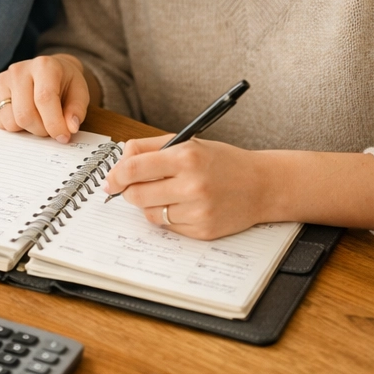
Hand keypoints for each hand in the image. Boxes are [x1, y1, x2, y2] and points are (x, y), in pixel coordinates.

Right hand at [0, 55, 89, 142]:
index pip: (44, 99)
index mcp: (44, 65)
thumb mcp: (79, 93)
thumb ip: (76, 111)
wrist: (47, 71)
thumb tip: (70, 128)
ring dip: (26, 129)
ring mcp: (2, 79)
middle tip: (50, 128)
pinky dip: (12, 126)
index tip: (63, 136)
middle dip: (40, 130)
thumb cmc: (64, 83)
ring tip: (36, 119)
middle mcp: (19, 70)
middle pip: (25, 114)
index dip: (54, 123)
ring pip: (10, 121)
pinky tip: (22, 114)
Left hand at [104, 135, 270, 239]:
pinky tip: (182, 205)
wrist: (262, 185)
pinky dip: (168, 217)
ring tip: (166, 193)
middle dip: (129, 191)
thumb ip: (149, 148)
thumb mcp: (187, 142)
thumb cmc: (222, 161)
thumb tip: (120, 162)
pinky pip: (168, 227)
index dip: (116, 175)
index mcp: (186, 157)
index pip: (134, 168)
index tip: (111, 179)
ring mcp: (198, 210)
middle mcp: (192, 185)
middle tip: (134, 187)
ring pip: (149, 213)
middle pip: (136, 195)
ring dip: (150, 204)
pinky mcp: (203, 230)